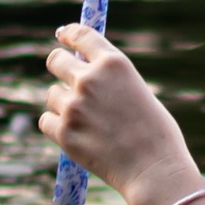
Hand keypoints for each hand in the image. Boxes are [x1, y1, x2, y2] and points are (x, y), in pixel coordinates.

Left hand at [39, 27, 197, 204]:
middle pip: (55, 60)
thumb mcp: (138, 92)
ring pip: (52, 96)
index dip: (69, 34)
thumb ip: (111, 80)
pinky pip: (47, 121)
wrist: (154, 170)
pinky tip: (77, 136)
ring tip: (88, 123)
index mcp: (114, 64)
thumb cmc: (157, 135)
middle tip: (68, 81)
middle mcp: (90, 80)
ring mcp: (74, 106)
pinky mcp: (64, 133)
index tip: (63, 36)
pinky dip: (57, 127)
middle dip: (60, 68)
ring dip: (63, 105)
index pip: (81, 35)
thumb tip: (84, 74)